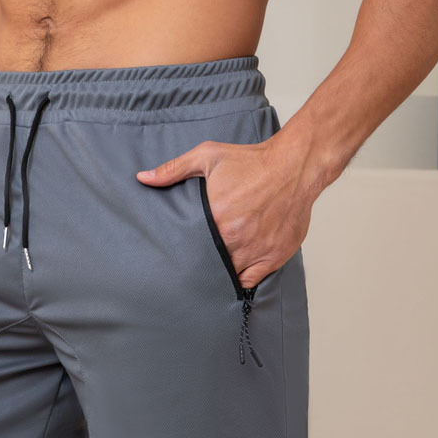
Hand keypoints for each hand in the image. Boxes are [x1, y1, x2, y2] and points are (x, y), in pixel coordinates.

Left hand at [136, 136, 314, 289]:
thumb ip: (173, 169)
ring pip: (229, 274)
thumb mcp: (208, 157)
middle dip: (199, 265)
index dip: (182, 254)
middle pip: (208, 264)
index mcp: (216, 217)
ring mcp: (256, 249)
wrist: (294, 165)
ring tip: (208, 273)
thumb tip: (143, 178)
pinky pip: (252, 280)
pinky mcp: (274, 255)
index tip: (175, 256)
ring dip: (219, 274)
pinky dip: (242, 279)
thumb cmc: (252, 161)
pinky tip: (232, 275)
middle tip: (189, 268)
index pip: (190, 248)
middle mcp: (235, 237)